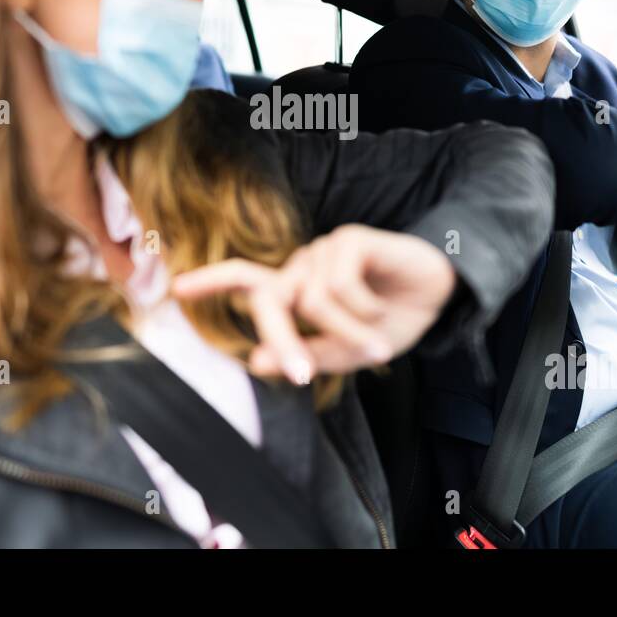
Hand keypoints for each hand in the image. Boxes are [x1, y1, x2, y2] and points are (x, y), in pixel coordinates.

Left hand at [170, 224, 456, 382]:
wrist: (439, 295)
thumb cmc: (391, 319)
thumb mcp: (349, 350)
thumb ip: (307, 354)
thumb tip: (258, 361)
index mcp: (297, 289)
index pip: (244, 279)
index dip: (210, 281)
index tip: (176, 289)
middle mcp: (302, 267)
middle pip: (268, 298)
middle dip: (283, 339)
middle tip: (302, 376)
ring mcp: (322, 251)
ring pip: (313, 302)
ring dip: (349, 331)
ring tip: (378, 341)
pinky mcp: (348, 240)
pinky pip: (340, 286)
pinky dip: (363, 310)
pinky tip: (381, 307)